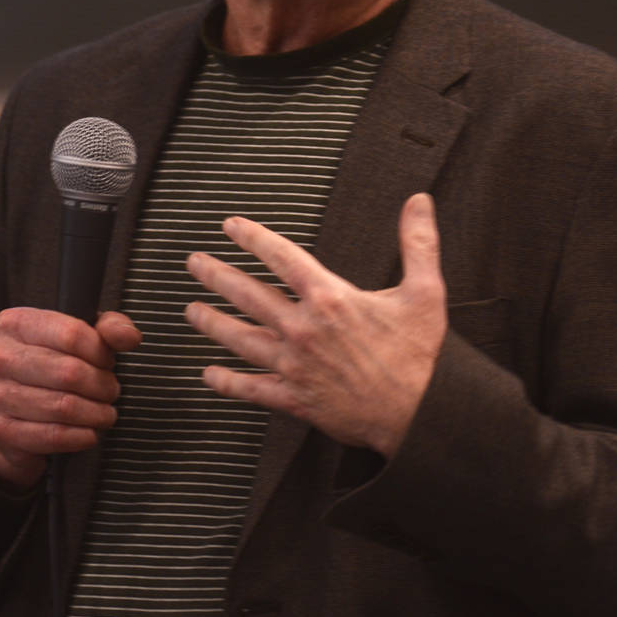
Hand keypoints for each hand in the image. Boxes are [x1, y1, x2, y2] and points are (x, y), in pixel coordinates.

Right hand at [0, 308, 141, 489]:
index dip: (101, 353)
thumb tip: (130, 338)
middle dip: (102, 386)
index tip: (108, 363)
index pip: (72, 334)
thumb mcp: (80, 338)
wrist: (12, 413)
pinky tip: (89, 433)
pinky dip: (81, 436)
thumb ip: (109, 329)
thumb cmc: (51, 368)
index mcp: (14, 323)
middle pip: (69, 372)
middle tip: (111, 392)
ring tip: (104, 413)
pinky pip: (53, 435)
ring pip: (63, 406)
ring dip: (95, 413)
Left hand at [184, 193, 446, 456]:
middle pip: (248, 295)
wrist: (419, 414)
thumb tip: (418, 202)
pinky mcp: (294, 399)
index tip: (230, 226)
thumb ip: (418, 243)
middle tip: (194, 263)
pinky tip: (208, 375)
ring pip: (240, 339)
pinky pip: (251, 389)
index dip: (252, 238)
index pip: (281, 257)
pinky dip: (226, 383)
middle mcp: (303, 329)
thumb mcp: (425, 292)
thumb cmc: (420, 356)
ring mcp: (294, 366)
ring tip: (190, 310)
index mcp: (330, 299)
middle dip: (217, 275)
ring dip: (212, 323)